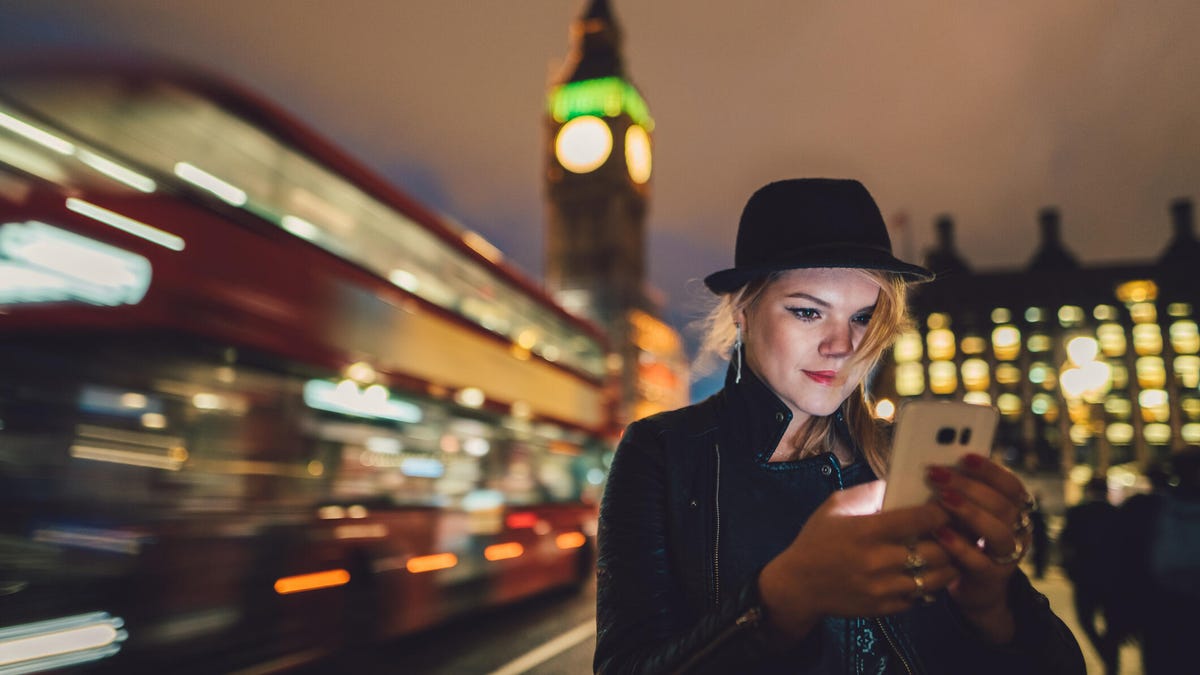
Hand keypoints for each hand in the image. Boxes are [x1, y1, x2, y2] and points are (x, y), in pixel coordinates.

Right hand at [758, 481, 954, 640]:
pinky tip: (931, 572)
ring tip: (952, 551)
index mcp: (867, 530)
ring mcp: (883, 588)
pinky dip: (931, 585)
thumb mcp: (836, 505)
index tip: (948, 505)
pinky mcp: (885, 608)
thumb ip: (870, 491)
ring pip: (937, 577)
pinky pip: (922, 597)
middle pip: (938, 549)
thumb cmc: (817, 539)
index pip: (922, 519)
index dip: (942, 511)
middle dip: (953, 537)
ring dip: (949, 563)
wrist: (799, 584)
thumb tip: (902, 481)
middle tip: (959, 529)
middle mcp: (878, 561)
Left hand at [926, 453, 1032, 641]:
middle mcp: (1017, 529)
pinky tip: (941, 533)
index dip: (990, 470)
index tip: (965, 457)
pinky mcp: (992, 578)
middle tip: (938, 474)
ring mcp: (1007, 555)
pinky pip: (980, 562)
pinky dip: (960, 546)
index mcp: (1013, 508)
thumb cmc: (959, 535)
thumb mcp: (959, 510)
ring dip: (970, 513)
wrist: (969, 584)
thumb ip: (955, 491)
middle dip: (969, 487)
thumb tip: (927, 466)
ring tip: (942, 499)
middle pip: (1002, 504)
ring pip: (998, 532)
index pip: (1011, 484)